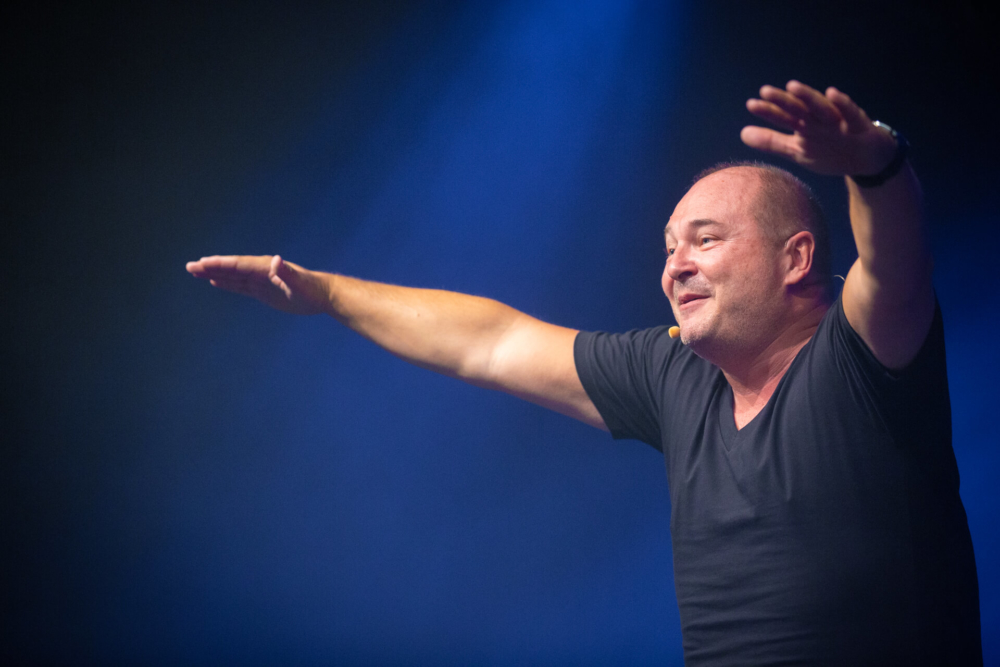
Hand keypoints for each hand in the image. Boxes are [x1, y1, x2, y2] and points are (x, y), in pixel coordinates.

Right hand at [185, 255, 329, 314]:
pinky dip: (227, 283)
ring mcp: (261, 280)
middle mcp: (261, 271)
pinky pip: (241, 286)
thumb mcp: (300, 283)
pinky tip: (216, 281)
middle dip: (211, 267)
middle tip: (190, 266)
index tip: (202, 263)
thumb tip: (276, 260)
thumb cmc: (313, 290)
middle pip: (231, 268)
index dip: (220, 264)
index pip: (238, 265)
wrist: (323, 295)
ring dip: (215, 274)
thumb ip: (287, 272)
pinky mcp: (263, 291)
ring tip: (196, 271)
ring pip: (233, 276)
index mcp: (266, 267)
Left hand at [740, 80, 896, 176]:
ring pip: (821, 108)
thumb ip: (772, 141)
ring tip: (793, 87)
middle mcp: (818, 120)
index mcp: (804, 125)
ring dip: (809, 97)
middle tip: (765, 91)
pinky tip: (833, 93)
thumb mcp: (798, 150)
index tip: (751, 104)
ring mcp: (837, 121)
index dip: (768, 111)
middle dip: (783, 100)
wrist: (867, 159)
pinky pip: (849, 112)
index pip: (783, 117)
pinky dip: (842, 103)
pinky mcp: (857, 124)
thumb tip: (742, 134)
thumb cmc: (830, 150)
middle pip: (798, 109)